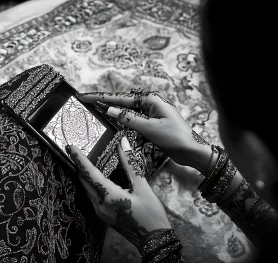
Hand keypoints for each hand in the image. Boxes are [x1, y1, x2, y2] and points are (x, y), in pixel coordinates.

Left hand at [66, 137, 170, 248]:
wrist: (153, 239)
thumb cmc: (151, 212)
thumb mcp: (143, 187)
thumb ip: (130, 164)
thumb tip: (123, 143)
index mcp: (108, 195)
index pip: (89, 173)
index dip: (79, 159)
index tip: (69, 147)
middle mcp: (99, 204)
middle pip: (84, 181)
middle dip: (80, 166)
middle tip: (77, 152)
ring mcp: (100, 212)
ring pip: (87, 190)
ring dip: (86, 177)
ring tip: (86, 164)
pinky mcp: (103, 217)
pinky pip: (92, 198)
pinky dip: (92, 186)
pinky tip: (98, 181)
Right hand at [77, 91, 211, 172]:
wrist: (192, 151)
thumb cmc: (174, 137)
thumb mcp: (149, 128)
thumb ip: (128, 118)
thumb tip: (109, 109)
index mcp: (151, 100)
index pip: (121, 98)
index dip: (102, 98)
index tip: (85, 96)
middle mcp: (150, 105)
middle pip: (123, 103)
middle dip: (105, 102)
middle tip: (85, 101)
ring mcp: (151, 115)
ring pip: (127, 112)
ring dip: (113, 111)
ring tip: (94, 109)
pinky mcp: (152, 125)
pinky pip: (133, 121)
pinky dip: (123, 121)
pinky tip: (112, 121)